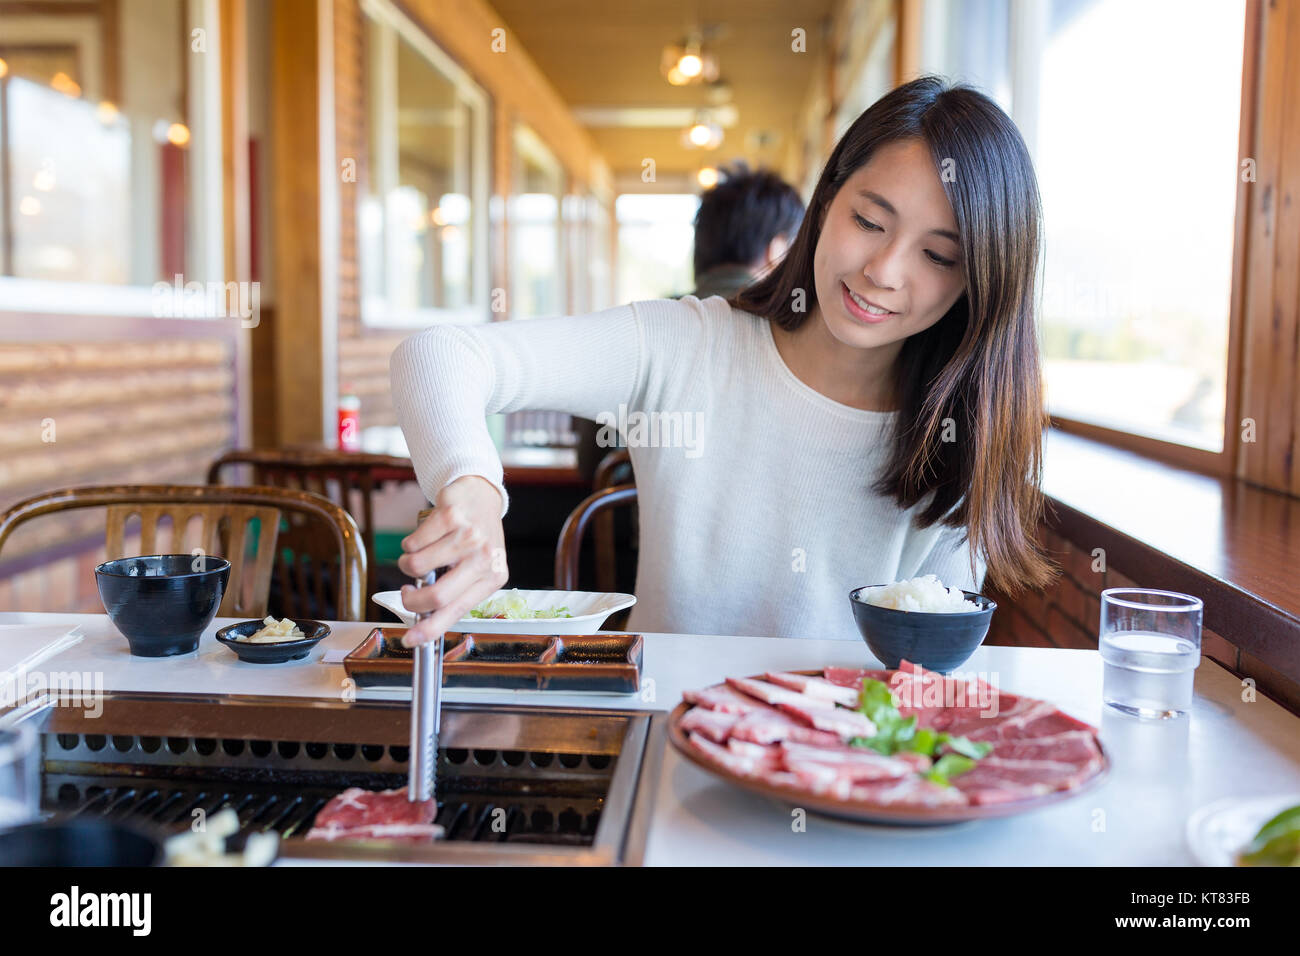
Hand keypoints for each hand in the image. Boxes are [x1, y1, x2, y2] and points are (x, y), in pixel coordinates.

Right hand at [396, 475, 507, 646]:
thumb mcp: (476, 568)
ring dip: (408, 565)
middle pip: (436, 595)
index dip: (430, 629)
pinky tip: (425, 537)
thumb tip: (423, 621)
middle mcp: (483, 558)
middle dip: (411, 601)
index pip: (458, 611)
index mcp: (492, 578)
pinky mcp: (450, 516)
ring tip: (420, 556)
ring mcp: (468, 536)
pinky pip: (413, 542)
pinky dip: (409, 544)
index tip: (410, 640)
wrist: (481, 496)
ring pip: (417, 566)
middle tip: (406, 594)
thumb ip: (455, 592)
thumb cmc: (475, 538)